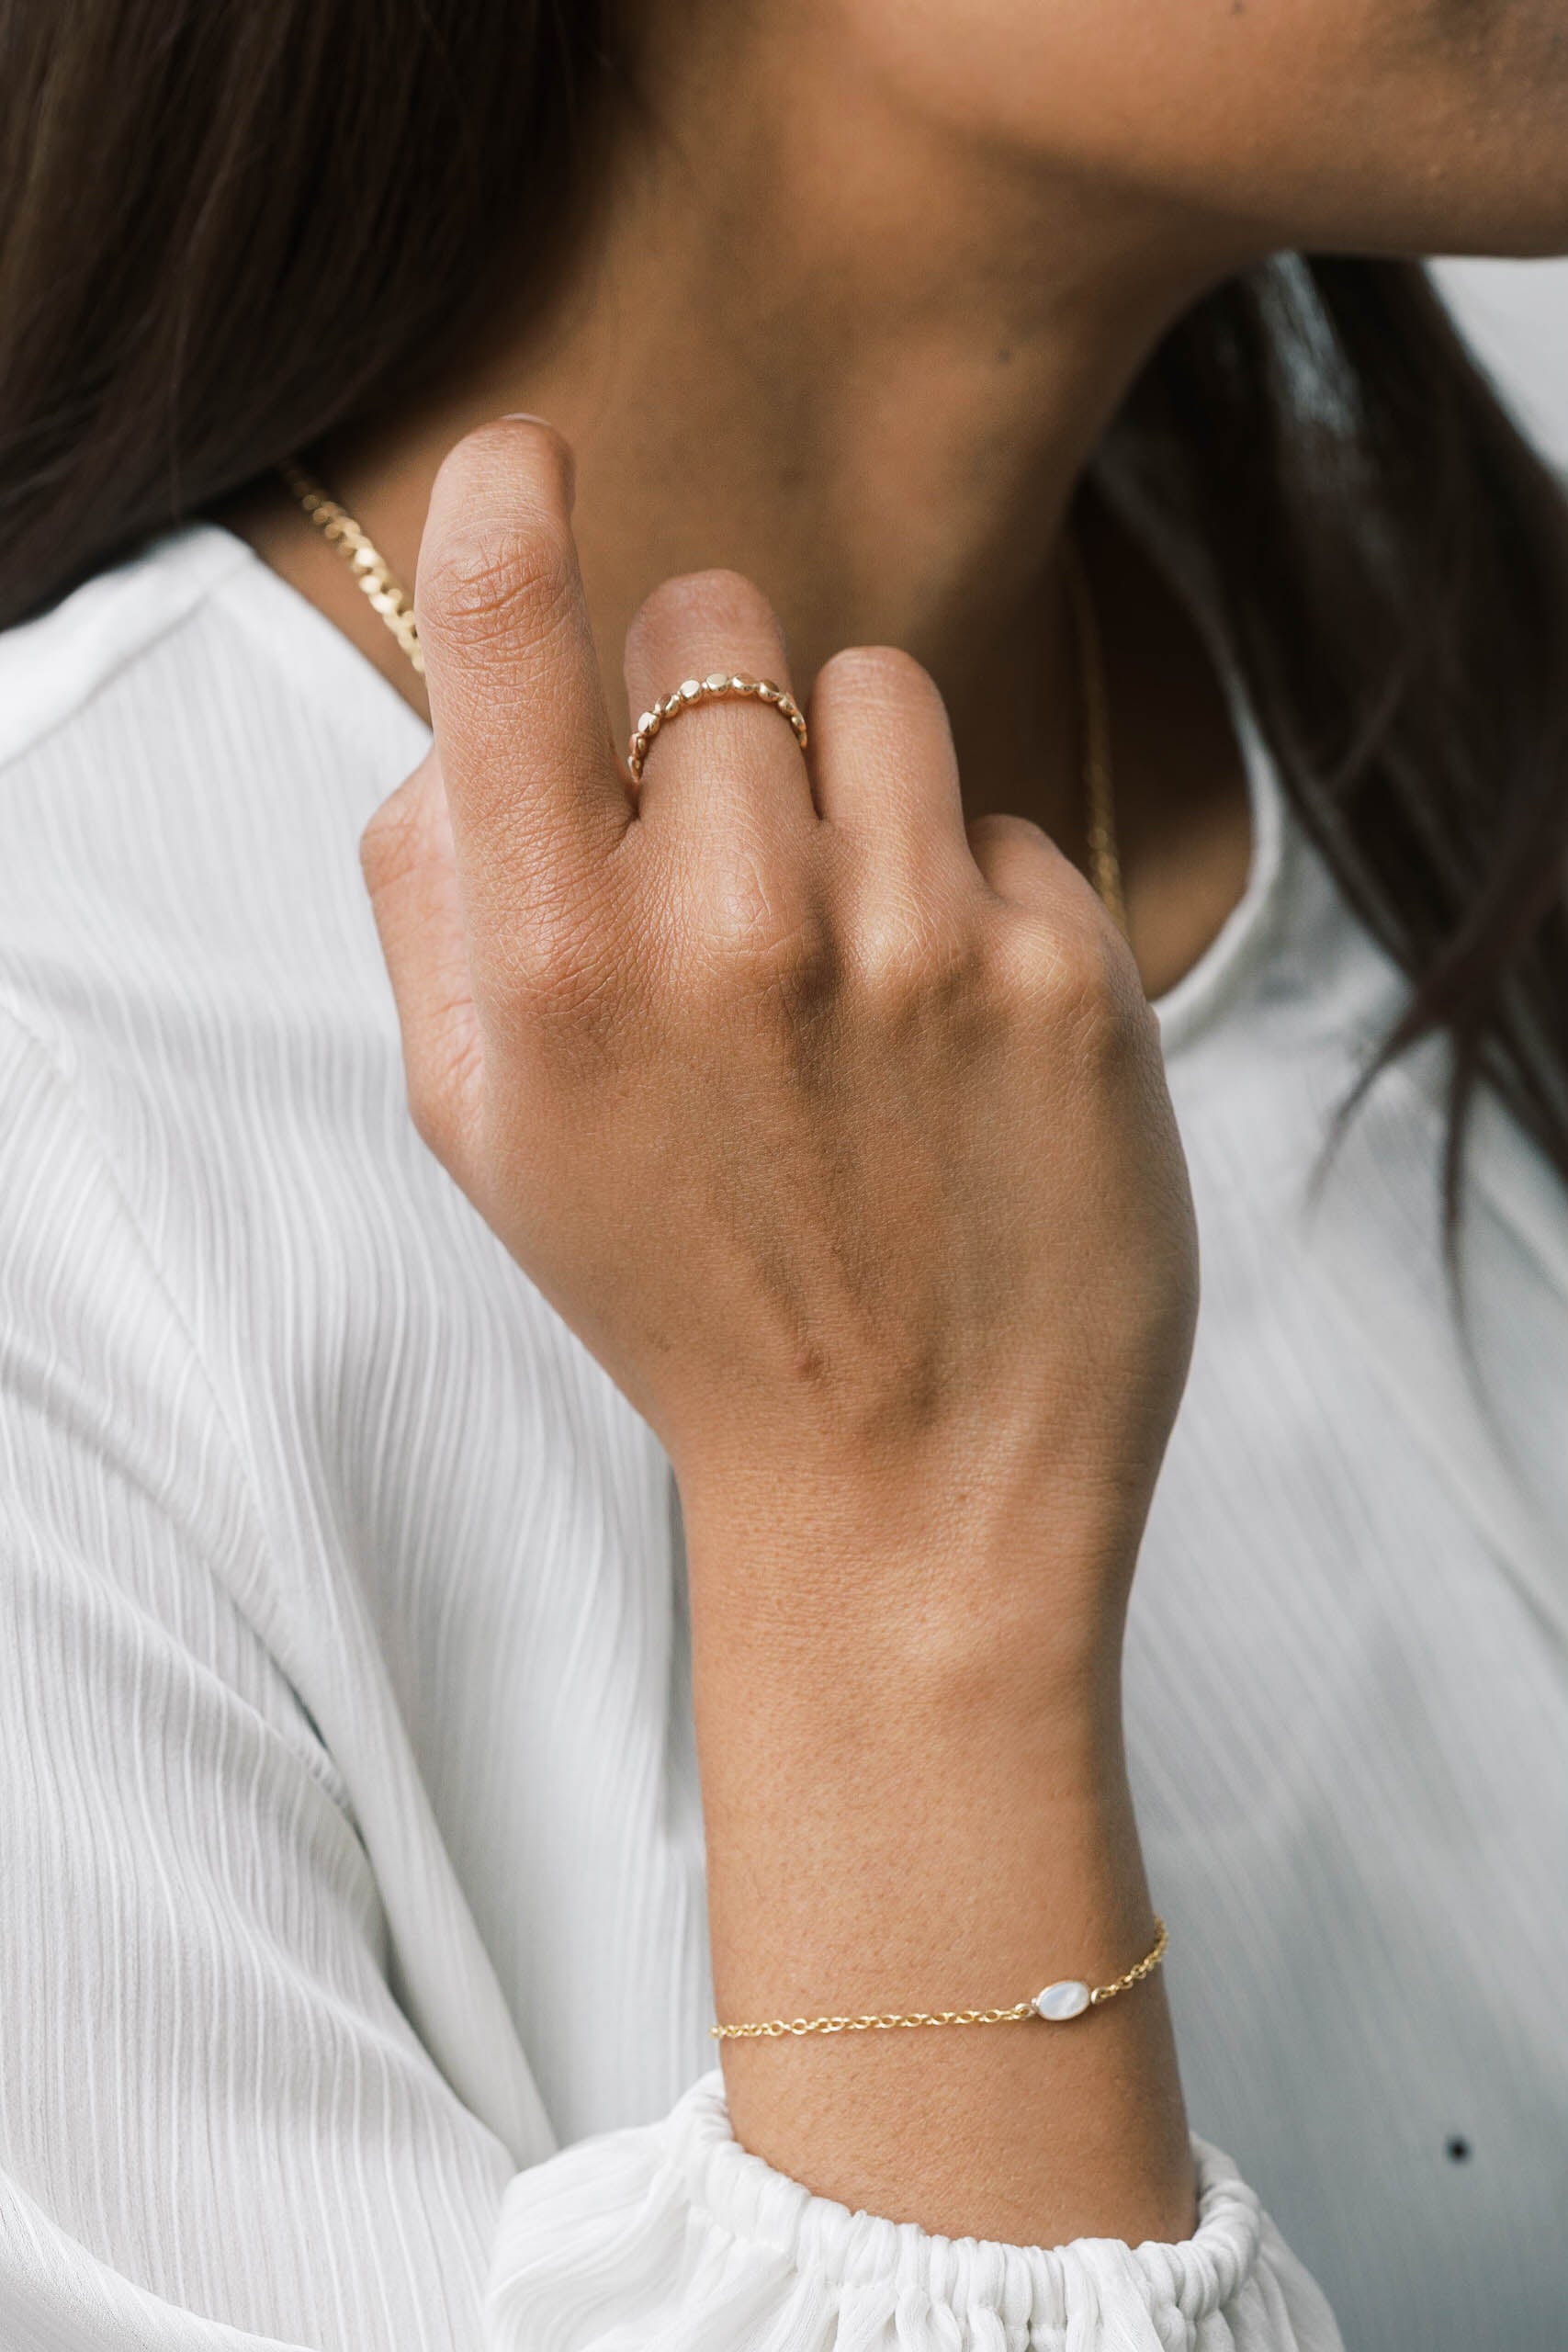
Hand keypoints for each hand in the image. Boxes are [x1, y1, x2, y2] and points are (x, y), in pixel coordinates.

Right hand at [364, 417, 1200, 2243]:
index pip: (510, 648)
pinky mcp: (1065, 975)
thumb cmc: (682, 1299)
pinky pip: (1002, 818)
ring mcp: (915, 949)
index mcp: (557, 973)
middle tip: (729, 856)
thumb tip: (464, 725)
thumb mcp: (487, 1137)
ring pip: (881, 693)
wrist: (909, 1489)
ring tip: (851, 950)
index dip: (509, 513)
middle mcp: (733, 936)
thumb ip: (434, 906)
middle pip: (719, 636)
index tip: (528, 459)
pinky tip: (951, 1033)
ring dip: (854, 786)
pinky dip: (970, 894)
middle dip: (710, 713)